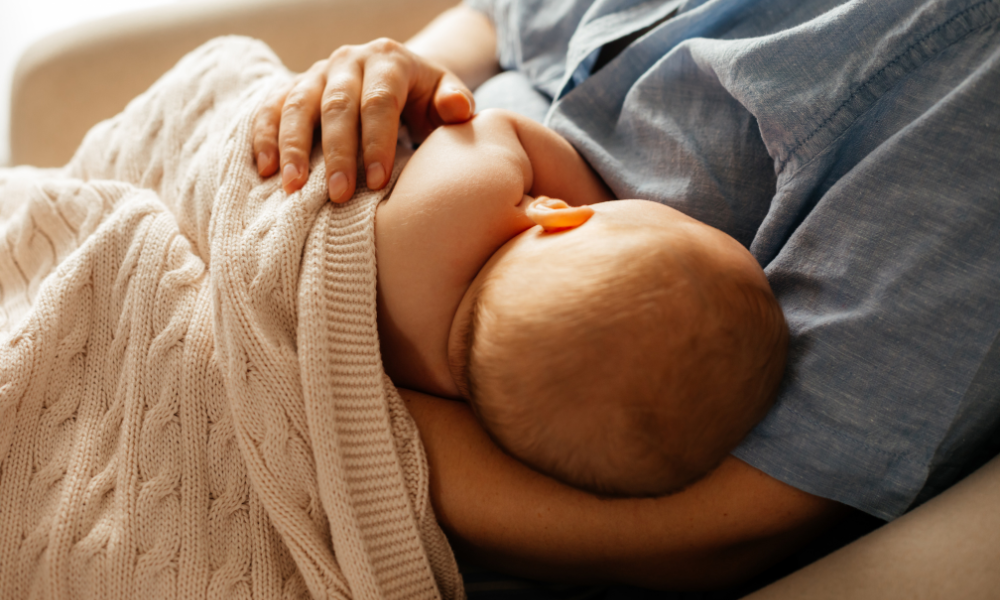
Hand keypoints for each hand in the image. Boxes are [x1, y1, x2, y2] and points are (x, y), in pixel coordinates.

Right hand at [252, 38, 474, 201]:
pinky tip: (266, 169)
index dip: (377, 142)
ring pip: (298, 105)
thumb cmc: (425, 100)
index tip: (377, 182)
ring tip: (293, 188)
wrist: (395, 81)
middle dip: (337, 153)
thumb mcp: (446, 97)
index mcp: (388, 60)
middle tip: (338, 195)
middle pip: (337, 105)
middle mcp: (348, 60)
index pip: (380, 101)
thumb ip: (455, 102)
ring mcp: (316, 73)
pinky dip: (265, 137)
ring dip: (293, 148)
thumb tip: (457, 108)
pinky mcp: (293, 88)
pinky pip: (271, 109)